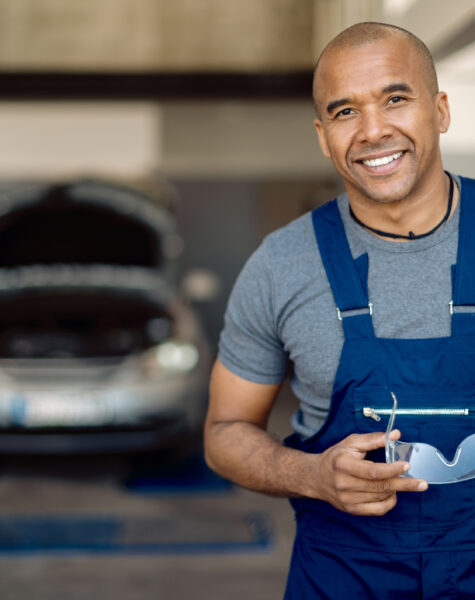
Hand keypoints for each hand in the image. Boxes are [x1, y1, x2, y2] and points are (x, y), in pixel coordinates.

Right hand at [310, 430, 427, 515]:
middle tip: (422, 483)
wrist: (316, 477)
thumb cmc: (336, 457)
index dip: (392, 469)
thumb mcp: (351, 442)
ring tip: (406, 483)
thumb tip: (395, 435)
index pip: (373, 471)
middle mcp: (344, 484)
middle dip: (404, 484)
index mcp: (343, 464)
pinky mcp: (351, 510)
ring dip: (396, 491)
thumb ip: (373, 439)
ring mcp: (347, 500)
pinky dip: (389, 502)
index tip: (407, 465)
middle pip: (380, 487)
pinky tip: (392, 493)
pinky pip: (377, 510)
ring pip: (380, 498)